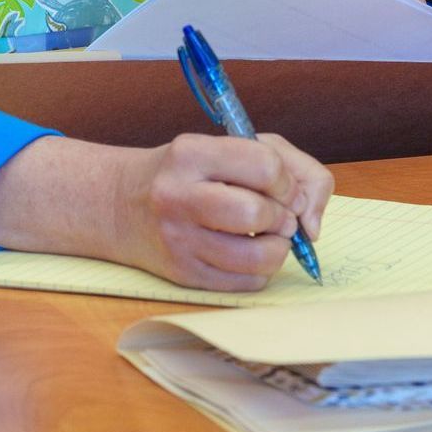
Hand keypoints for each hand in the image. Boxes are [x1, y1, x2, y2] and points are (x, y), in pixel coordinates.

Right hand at [0, 131, 332, 291]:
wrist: (119, 204)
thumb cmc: (189, 172)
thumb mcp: (229, 148)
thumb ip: (288, 166)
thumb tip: (312, 220)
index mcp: (191, 152)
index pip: (264, 164)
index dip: (286, 180)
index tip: (281, 187)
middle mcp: (179, 195)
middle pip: (258, 213)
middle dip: (282, 217)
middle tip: (277, 215)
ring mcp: (178, 239)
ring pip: (257, 257)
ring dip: (277, 249)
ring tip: (268, 236)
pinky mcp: (182, 274)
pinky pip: (245, 284)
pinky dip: (259, 272)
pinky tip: (246, 253)